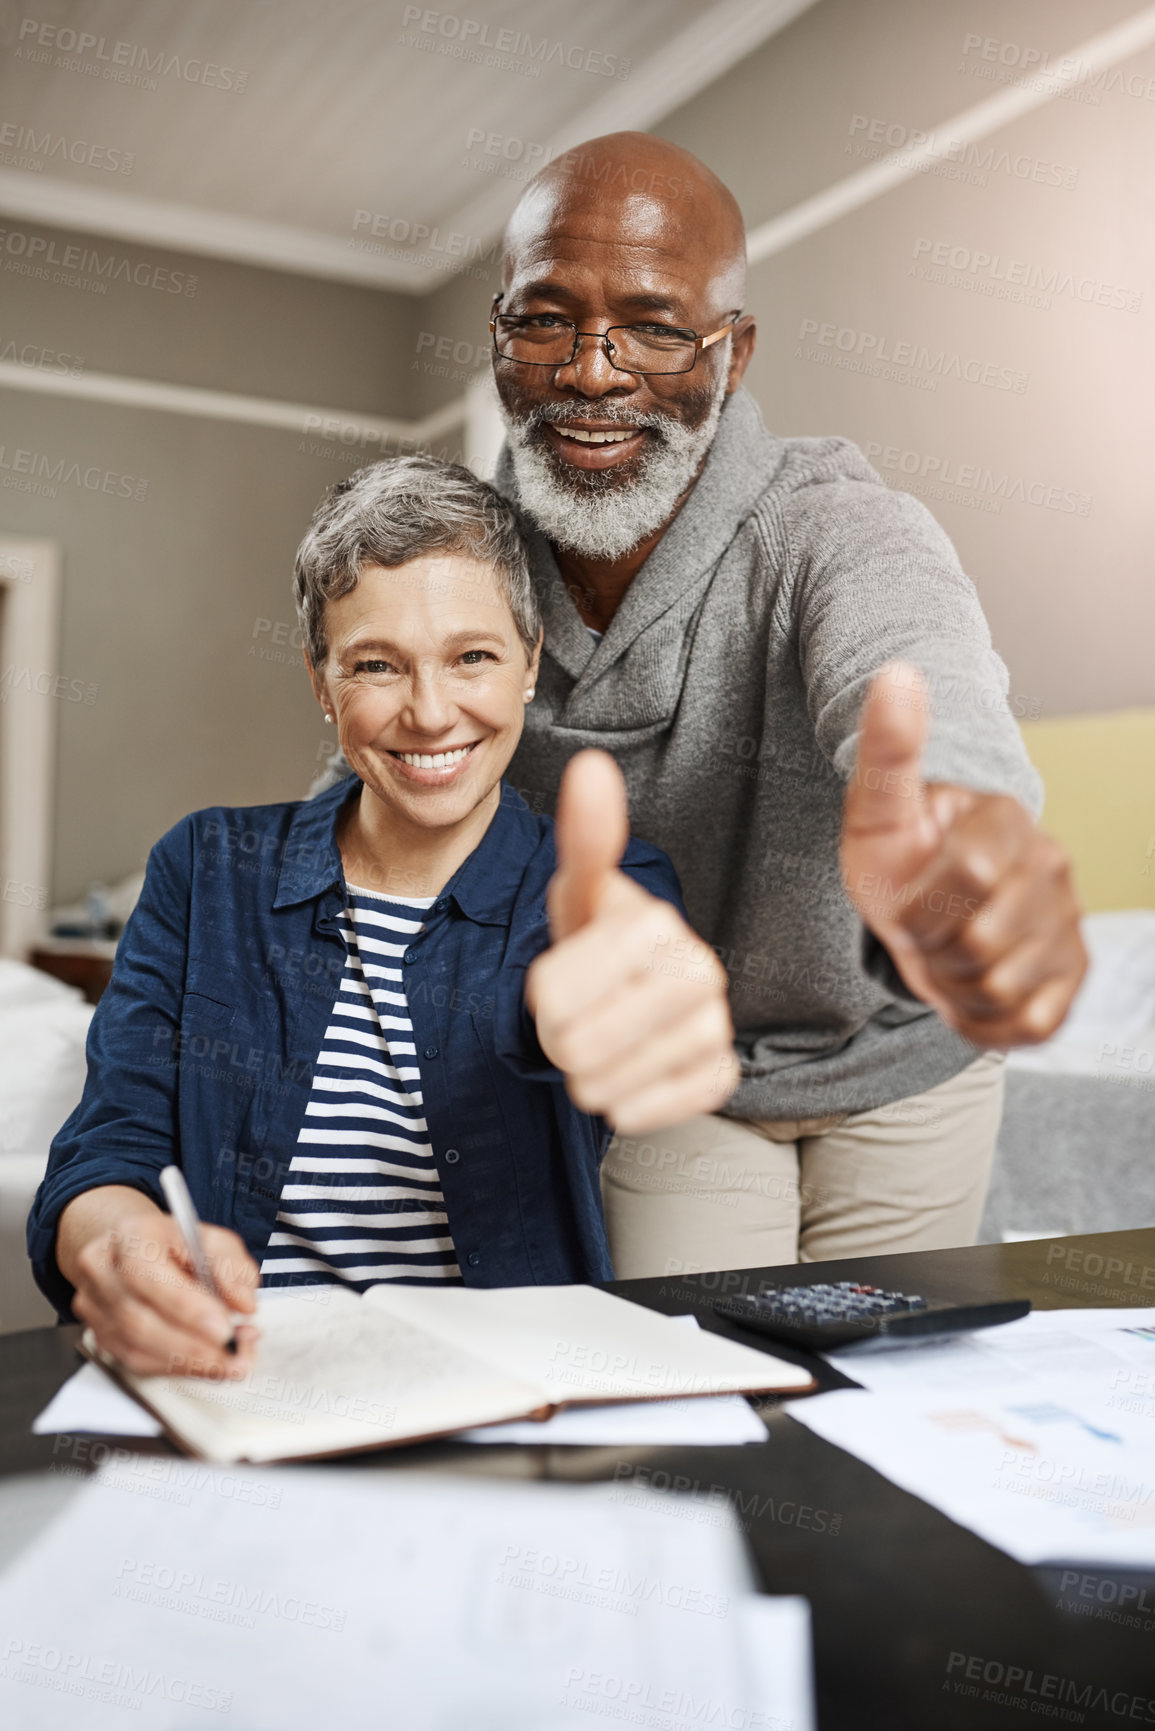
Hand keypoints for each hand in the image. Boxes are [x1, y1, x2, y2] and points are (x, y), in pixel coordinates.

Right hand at [58, 1186, 259, 1378]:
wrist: (134, 1248)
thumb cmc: (173, 1244)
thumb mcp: (212, 1240)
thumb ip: (232, 1268)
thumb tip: (244, 1304)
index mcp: (130, 1235)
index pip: (147, 1275)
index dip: (185, 1307)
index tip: (223, 1328)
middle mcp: (102, 1270)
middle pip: (139, 1320)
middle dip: (193, 1345)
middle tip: (235, 1353)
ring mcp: (95, 1306)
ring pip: (137, 1348)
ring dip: (189, 1362)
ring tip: (230, 1361)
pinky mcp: (101, 1335)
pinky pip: (138, 1362)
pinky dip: (177, 1367)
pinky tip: (206, 1363)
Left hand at [526, 750, 739, 1133]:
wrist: (637, 989)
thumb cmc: (598, 936)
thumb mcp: (578, 889)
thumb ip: (585, 837)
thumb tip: (590, 767)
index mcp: (657, 925)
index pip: (549, 996)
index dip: (539, 997)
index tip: (565, 978)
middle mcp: (701, 972)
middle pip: (574, 1046)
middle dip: (560, 1040)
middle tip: (582, 1014)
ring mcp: (717, 1027)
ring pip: (606, 1086)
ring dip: (588, 1074)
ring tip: (607, 1038)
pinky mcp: (721, 1076)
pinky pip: (650, 1111)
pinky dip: (626, 1104)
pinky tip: (633, 1073)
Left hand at [841, 663, 1087, 1046]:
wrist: (918, 905)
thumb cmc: (896, 855)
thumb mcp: (876, 807)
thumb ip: (888, 747)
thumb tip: (896, 674)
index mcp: (1007, 820)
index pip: (970, 872)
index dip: (920, 901)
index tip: (909, 890)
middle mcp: (1052, 868)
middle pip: (981, 940)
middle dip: (933, 944)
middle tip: (925, 924)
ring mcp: (1068, 923)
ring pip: (1000, 986)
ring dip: (953, 982)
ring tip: (945, 949)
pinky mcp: (1073, 976)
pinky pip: (1028, 1024)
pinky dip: (984, 1019)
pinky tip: (969, 984)